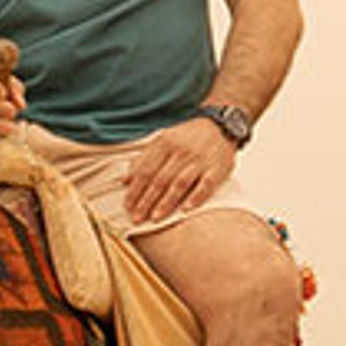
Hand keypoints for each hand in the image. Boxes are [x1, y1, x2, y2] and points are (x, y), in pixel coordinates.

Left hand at [122, 118, 236, 224]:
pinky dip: (196, 197)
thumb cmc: (188, 137)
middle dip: (146, 201)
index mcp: (165, 142)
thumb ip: (143, 159)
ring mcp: (200, 160)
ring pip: (179, 183)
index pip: (146, 170)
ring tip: (156, 218)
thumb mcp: (163, 140)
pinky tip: (186, 209)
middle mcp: (181, 151)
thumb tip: (125, 180)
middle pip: (160, 180)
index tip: (128, 206)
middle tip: (137, 218)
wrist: (221, 127)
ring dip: (166, 202)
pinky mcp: (217, 169)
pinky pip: (206, 185)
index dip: (135, 189)